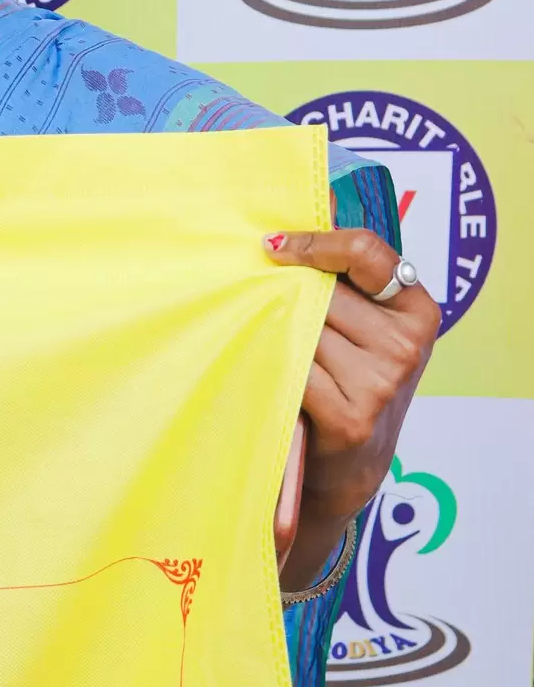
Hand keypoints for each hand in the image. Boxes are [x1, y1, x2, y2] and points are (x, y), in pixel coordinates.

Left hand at [266, 228, 439, 583]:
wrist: (349, 465)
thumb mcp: (368, 327)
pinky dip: (272, 365)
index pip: (366, 251)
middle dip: (288, 297)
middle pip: (323, 292)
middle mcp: (406, 345)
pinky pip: (293, 368)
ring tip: (276, 350)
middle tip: (269, 312)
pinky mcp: (350, 416)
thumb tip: (294, 222)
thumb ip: (347, 280)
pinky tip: (270, 374)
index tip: (274, 247)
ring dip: (277, 333)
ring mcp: (381, 382)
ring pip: (302, 329)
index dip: (314, 242)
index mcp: (418, 311)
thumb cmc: (351, 383)